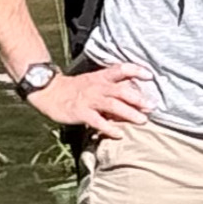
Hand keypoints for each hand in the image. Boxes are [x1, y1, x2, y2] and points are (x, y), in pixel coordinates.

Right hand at [29, 63, 152, 136]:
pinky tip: (119, 134)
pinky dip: (109, 128)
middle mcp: (97, 87)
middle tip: (152, 106)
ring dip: (129, 113)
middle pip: (121, 90)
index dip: (136, 70)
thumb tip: (133, 100)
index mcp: (101, 77)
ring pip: (113, 105)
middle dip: (138, 98)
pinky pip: (98, 121)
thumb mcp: (93, 82)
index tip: (150, 75)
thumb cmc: (76, 89)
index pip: (121, 69)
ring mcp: (89, 99)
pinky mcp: (81, 112)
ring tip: (142, 120)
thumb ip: (112, 89)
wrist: (50, 92)